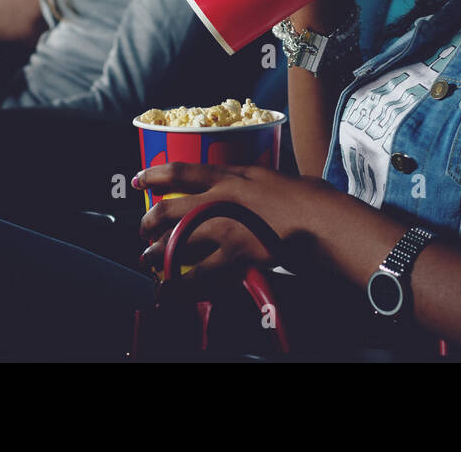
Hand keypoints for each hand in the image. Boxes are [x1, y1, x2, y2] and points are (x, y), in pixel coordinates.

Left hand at [136, 162, 339, 277]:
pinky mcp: (234, 253)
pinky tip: (172, 289)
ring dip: (158, 254)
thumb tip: (254, 186)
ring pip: (176, 242)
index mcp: (232, 176)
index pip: (182, 171)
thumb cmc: (307, 197)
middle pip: (170, 209)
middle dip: (150, 221)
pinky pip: (199, 273)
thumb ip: (254, 183)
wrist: (321, 219)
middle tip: (143, 230)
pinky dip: (182, 283)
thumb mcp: (274, 178)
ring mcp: (225, 226)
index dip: (155, 175)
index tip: (139, 180)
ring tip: (149, 260)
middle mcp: (221, 199)